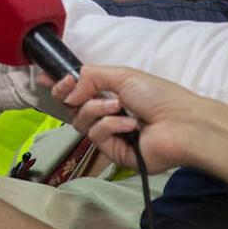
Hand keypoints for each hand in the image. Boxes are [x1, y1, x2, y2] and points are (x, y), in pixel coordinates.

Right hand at [51, 65, 205, 172]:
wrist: (182, 123)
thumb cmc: (159, 96)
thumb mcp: (122, 75)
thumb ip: (90, 77)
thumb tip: (68, 90)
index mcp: (110, 94)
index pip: (77, 91)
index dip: (59, 85)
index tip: (45, 77)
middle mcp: (107, 114)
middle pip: (71, 107)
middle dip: (67, 94)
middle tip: (69, 86)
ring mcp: (110, 135)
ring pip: (80, 121)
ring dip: (96, 110)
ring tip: (119, 107)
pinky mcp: (113, 152)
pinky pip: (97, 136)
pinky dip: (111, 126)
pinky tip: (130, 125)